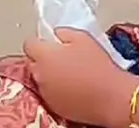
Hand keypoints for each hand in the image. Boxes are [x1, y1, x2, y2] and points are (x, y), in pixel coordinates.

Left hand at [23, 28, 137, 126]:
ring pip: (40, 78)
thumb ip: (63, 32)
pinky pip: (48, 92)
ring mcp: (45, 93)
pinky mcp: (53, 107)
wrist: (109, 96)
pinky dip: (55, 88)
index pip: (28, 44)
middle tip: (59, 56)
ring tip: (68, 71)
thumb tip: (55, 34)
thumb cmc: (97, 64)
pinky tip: (71, 86)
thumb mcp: (82, 37)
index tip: (48, 42)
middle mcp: (40, 75)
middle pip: (31, 62)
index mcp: (45, 55)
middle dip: (41, 57)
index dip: (38, 41)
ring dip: (48, 73)